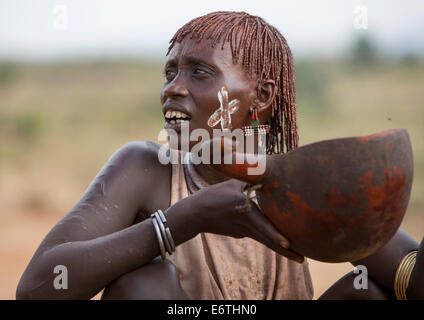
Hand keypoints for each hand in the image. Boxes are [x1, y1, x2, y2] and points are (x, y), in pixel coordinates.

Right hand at [187, 178, 303, 262]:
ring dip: (280, 248)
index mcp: (246, 211)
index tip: (289, 244)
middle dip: (286, 252)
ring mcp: (242, 232)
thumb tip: (265, 173)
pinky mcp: (239, 234)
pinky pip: (255, 233)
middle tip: (303, 260)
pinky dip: (266, 235)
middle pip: (268, 240)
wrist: (194, 215)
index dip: (276, 235)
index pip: (264, 225)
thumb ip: (249, 179)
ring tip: (297, 256)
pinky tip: (273, 235)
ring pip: (264, 240)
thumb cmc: (211, 197)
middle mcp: (246, 225)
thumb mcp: (231, 185)